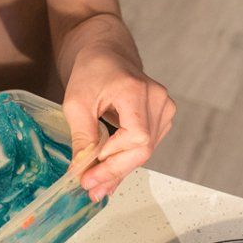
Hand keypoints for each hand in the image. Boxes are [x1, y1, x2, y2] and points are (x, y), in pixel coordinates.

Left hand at [61, 45, 174, 201]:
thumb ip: (82, 138)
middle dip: (115, 172)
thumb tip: (81, 171)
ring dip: (120, 170)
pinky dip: (127, 160)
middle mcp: (158, 99)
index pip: (136, 138)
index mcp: (137, 90)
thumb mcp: (76, 103)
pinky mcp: (163, 117)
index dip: (114, 162)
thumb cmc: (91, 72)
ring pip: (146, 151)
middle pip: (144, 149)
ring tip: (97, 185)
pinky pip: (147, 146)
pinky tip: (110, 172)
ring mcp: (165, 108)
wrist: (107, 54)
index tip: (88, 176)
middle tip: (91, 189)